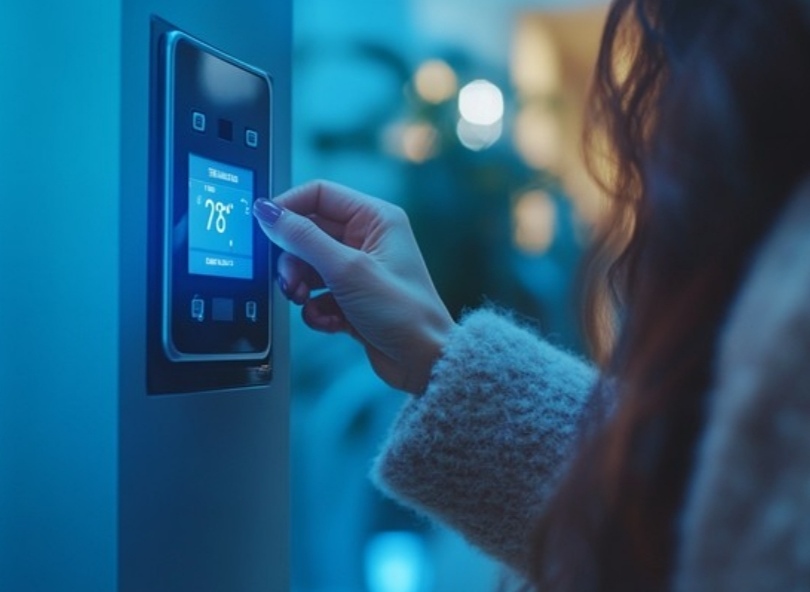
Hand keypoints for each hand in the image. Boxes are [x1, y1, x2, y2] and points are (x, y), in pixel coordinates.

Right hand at [254, 180, 455, 393]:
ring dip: (300, 285)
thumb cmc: (403, 312)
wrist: (424, 362)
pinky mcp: (352, 298)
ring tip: (304, 301)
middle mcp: (368, 239)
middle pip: (308, 232)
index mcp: (376, 218)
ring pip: (309, 265)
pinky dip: (315, 308)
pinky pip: (317, 294)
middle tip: (288, 280)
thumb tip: (267, 212)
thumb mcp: (346, 270)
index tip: (264, 227)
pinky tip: (328, 321)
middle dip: (293, 258)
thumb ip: (302, 238)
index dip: (288, 208)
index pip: (319, 194)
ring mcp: (359, 270)